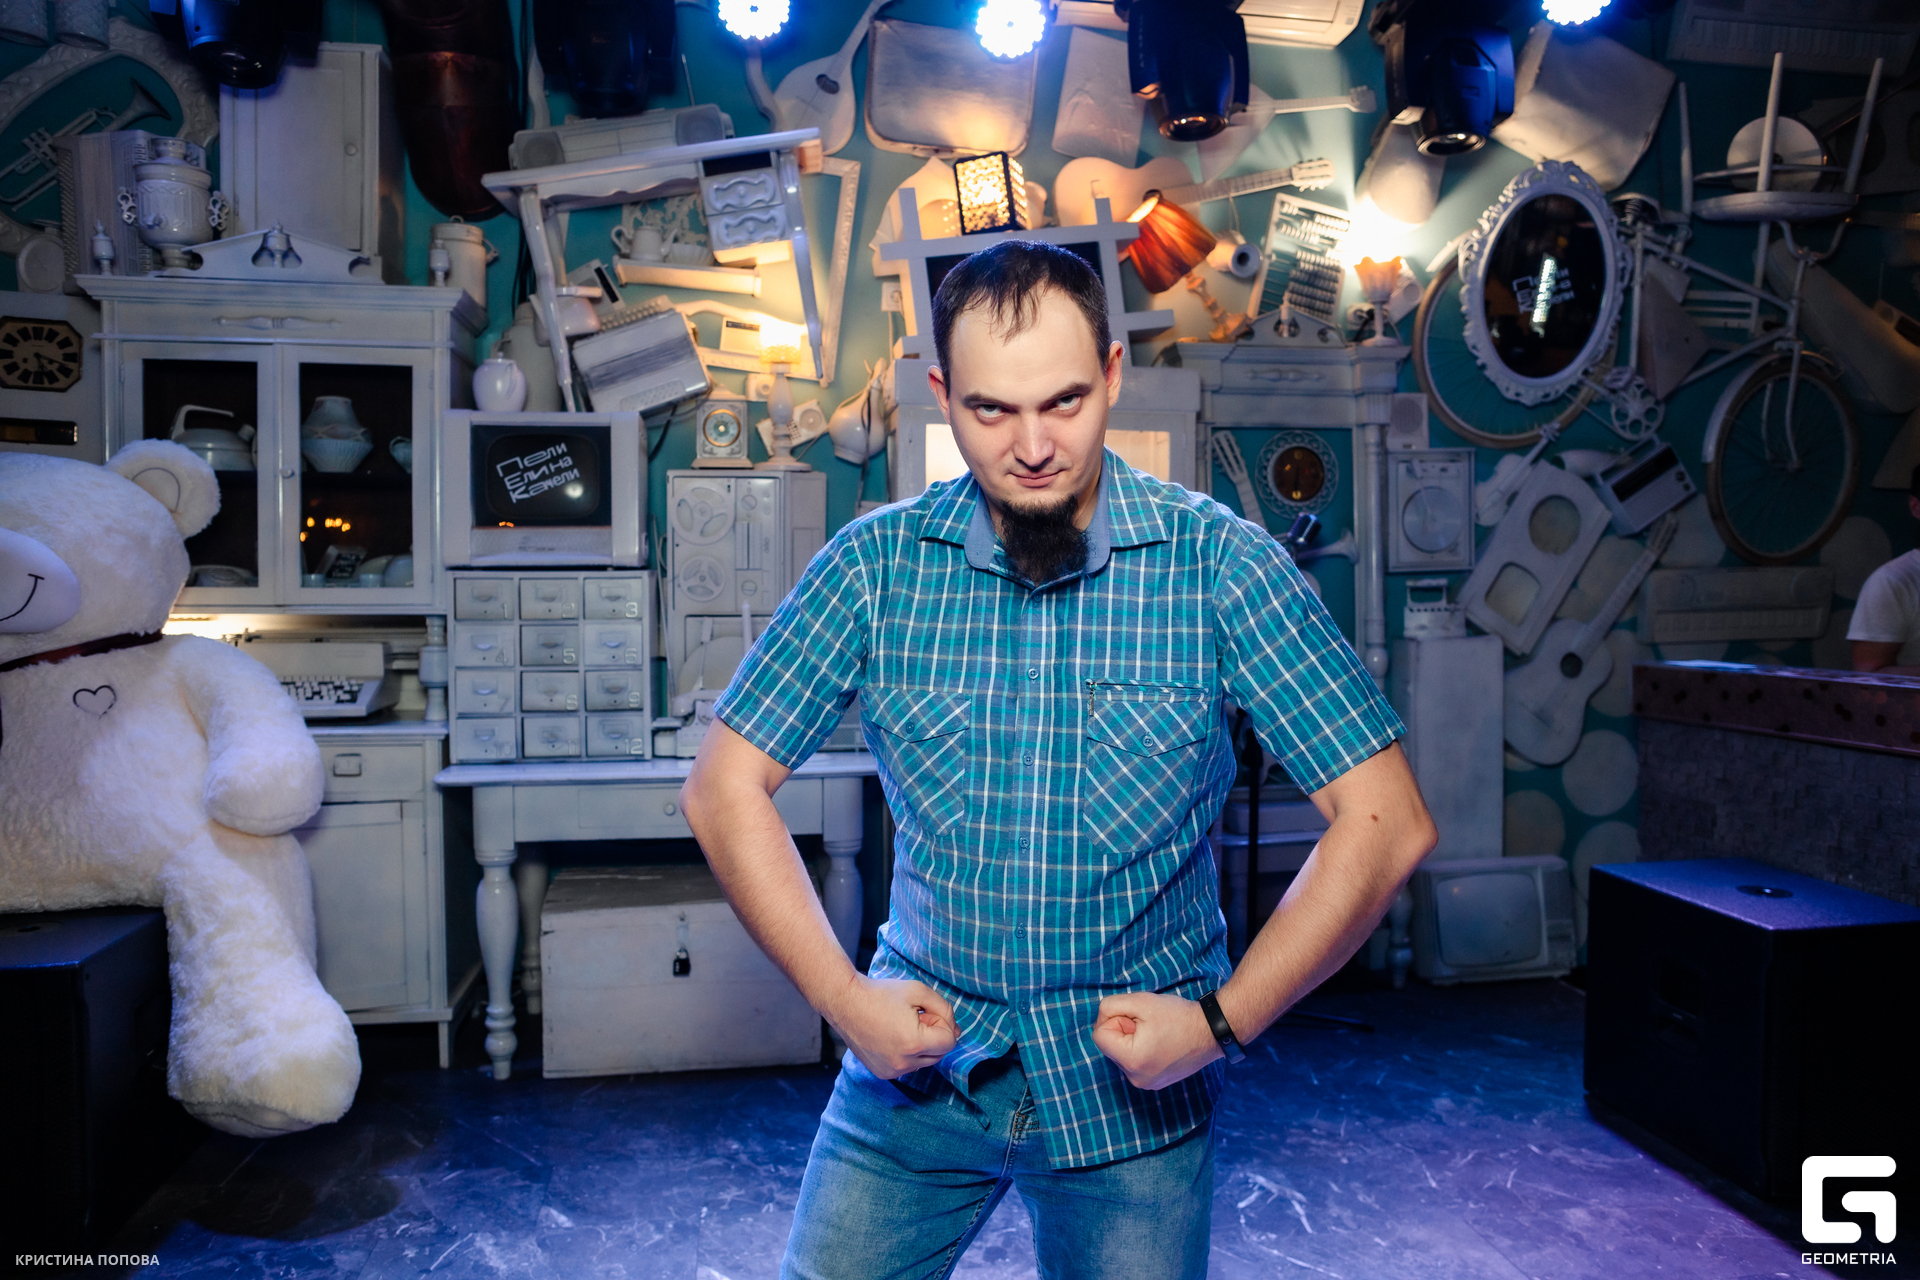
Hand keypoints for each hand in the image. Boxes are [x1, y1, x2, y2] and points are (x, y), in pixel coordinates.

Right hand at [824, 975, 957, 1079]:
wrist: (845, 1002)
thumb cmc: (881, 993)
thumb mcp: (919, 991)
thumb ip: (944, 1009)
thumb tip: (956, 1031)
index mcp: (914, 1043)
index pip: (949, 1042)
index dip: (942, 1023)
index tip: (925, 1012)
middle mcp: (903, 1063)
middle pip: (939, 1054)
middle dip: (933, 1035)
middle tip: (915, 1017)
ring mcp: (891, 1071)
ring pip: (924, 1062)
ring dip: (921, 1046)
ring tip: (902, 1026)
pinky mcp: (882, 1073)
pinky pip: (908, 1066)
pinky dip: (907, 1054)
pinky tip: (892, 1036)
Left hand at [1092, 990, 1220, 1090]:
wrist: (1212, 1031)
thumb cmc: (1178, 1016)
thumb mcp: (1140, 1001)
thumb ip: (1110, 1006)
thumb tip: (1101, 1017)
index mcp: (1132, 1061)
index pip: (1099, 1035)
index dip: (1114, 1019)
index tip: (1136, 1016)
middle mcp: (1136, 1079)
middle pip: (1110, 1046)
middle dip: (1124, 1029)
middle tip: (1148, 1024)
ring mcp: (1146, 1084)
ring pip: (1122, 1053)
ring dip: (1132, 1038)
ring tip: (1157, 1033)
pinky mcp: (1155, 1082)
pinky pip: (1135, 1061)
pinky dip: (1142, 1048)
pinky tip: (1161, 1042)